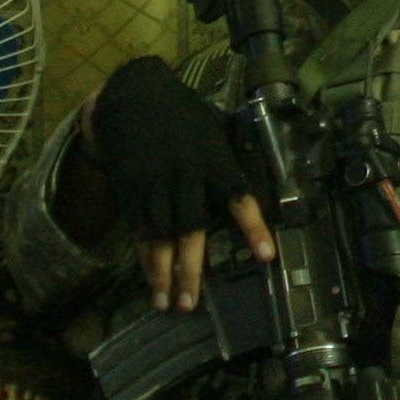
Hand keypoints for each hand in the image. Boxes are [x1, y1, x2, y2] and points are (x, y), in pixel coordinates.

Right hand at [79, 57, 275, 312]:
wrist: (131, 95)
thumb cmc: (181, 114)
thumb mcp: (213, 125)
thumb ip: (228, 158)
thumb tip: (262, 181)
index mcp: (213, 159)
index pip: (239, 197)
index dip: (254, 227)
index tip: (267, 256)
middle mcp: (184, 175)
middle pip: (189, 229)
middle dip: (190, 269)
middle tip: (191, 304)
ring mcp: (155, 184)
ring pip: (160, 236)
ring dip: (163, 273)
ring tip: (168, 304)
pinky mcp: (132, 190)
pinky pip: (139, 229)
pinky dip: (144, 256)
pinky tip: (150, 278)